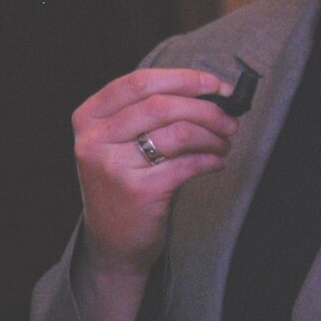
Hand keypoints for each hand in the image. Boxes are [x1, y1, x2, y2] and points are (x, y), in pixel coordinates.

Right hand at [70, 67, 237, 320]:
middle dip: (206, 108)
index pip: (140, 82)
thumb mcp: (120, 141)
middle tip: (230, 118)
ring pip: (179, 133)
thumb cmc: (125, 181)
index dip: (183, 79)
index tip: (214, 84)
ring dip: (212, 135)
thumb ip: (150, 112)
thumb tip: (210, 91)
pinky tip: (217, 162)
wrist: (113, 241)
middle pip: (162, 105)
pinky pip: (187, 164)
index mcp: (89, 117)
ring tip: (224, 142)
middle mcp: (95, 139)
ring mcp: (114, 166)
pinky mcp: (138, 191)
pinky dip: (211, 160)